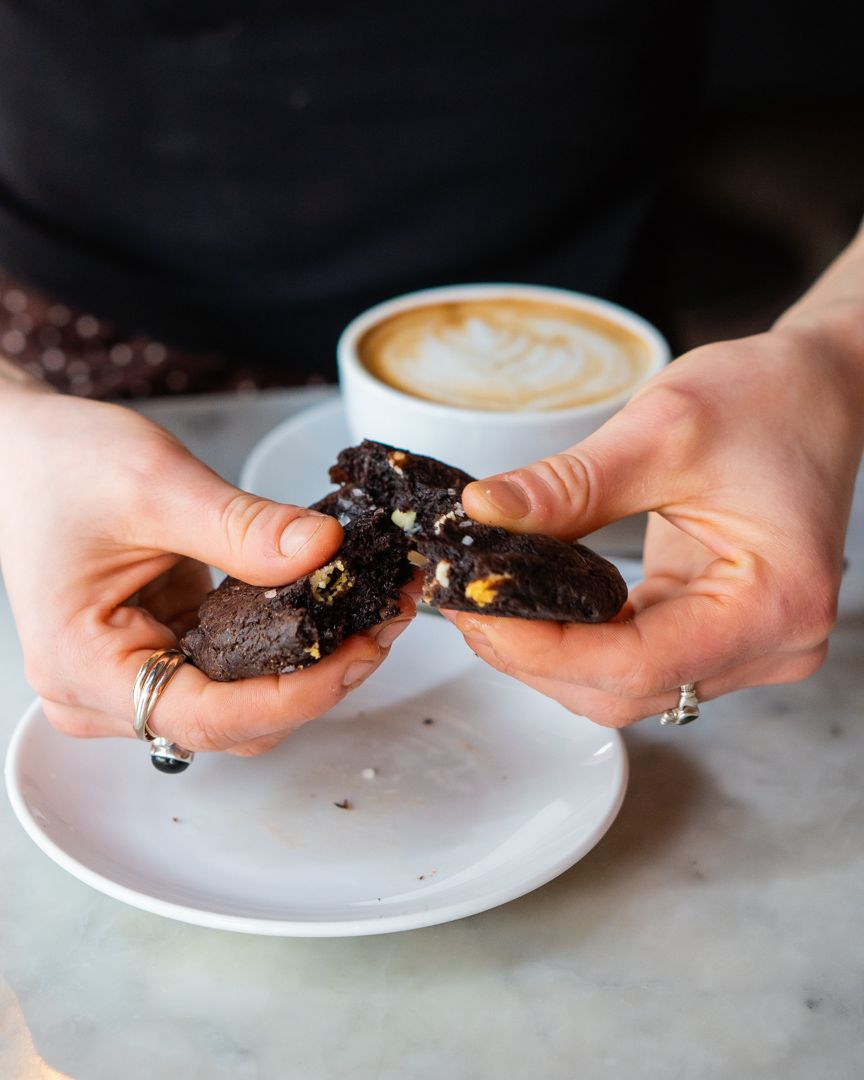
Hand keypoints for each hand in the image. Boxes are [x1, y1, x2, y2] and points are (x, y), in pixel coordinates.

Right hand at [0, 389, 414, 753]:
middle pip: (236, 722)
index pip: (207, 716)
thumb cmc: (60, 467)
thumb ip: (242, 527)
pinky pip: (239, 673)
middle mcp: (107, 694)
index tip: (363, 651)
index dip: (297, 696)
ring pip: (246, 706)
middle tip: (388, 618)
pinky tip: (335, 609)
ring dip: (315, 667)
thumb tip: (327, 552)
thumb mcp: (155, 485)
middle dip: (322, 679)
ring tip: (375, 610)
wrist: (24, 455)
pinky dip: (290, 647)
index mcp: (86, 667)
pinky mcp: (165, 654)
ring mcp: (137, 679)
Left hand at [449, 324, 863, 725]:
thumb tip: (485, 513)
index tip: (475, 608)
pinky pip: (631, 655)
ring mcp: (745, 645)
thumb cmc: (768, 399)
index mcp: (775, 603)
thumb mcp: (664, 429)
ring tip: (486, 598)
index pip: (639, 663)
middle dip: (533, 655)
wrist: (814, 390)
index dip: (543, 649)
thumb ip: (570, 485)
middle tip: (465, 601)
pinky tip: (530, 600)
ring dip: (547, 653)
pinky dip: (575, 637)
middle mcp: (771, 643)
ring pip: (621, 684)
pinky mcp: (715, 629)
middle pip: (625, 689)